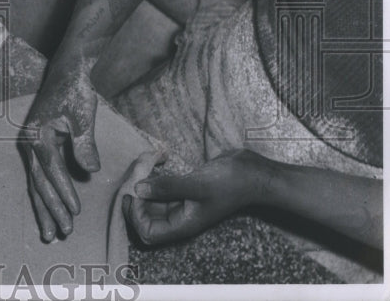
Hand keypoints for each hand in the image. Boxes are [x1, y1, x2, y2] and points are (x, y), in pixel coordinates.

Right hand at [19, 68, 100, 240]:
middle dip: (50, 208)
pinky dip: (46, 194)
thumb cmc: (75, 90)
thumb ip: (85, 142)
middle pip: (39, 182)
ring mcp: (32, 146)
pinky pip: (41, 176)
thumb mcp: (82, 114)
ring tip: (50, 232)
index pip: (52, 170)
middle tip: (61, 232)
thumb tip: (91, 170)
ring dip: (44, 207)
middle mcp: (29, 142)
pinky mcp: (39, 147)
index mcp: (36, 134)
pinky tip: (51, 210)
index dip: (63, 191)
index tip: (76, 211)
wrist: (67, 73)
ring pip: (37, 183)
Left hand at [122, 149, 262, 244]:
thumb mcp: (198, 185)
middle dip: (136, 191)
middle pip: (144, 214)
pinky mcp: (182, 187)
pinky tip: (158, 156)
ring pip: (149, 195)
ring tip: (149, 157)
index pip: (148, 232)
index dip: (136, 216)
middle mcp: (179, 215)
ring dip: (143, 177)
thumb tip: (137, 190)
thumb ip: (168, 188)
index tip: (137, 192)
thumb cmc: (231, 183)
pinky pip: (159, 183)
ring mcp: (180, 201)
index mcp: (183, 224)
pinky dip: (153, 170)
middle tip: (140, 168)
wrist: (253, 172)